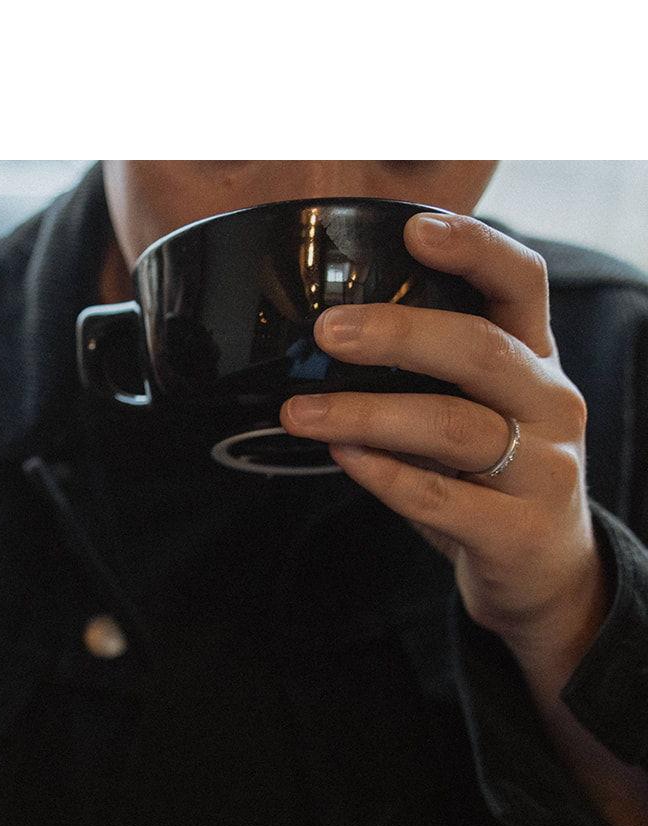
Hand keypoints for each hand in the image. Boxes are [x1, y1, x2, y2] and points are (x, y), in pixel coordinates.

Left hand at [279, 212, 607, 678]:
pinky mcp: (517, 531)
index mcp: (536, 360)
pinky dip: (385, 477)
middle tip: (325, 330)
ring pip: (452, 426)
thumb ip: (426, 374)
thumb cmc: (490, 479)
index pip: (521, 283)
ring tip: (298, 412)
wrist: (544, 574)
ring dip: (365, 414)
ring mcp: (543, 469)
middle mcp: (549, 403)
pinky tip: (342, 460)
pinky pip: (442, 499)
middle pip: (479, 350)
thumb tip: (324, 337)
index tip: (414, 229)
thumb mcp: (475, 410)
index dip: (474, 249)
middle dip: (399, 333)